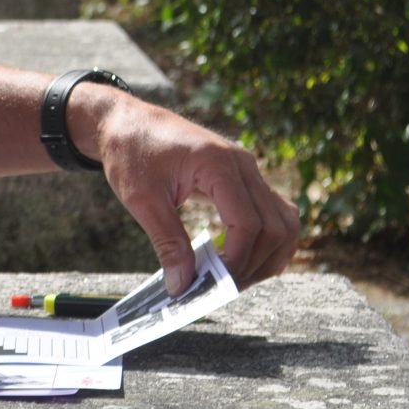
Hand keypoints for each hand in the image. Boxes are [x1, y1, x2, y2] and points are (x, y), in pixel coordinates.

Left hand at [82, 90, 299, 293]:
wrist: (125, 121)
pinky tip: (241, 259)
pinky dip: (265, 240)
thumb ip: (167, 242)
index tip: (211, 284)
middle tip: (222, 288)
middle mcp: (242, 164)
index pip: (248, 223)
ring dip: (268, 255)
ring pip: (284, 221)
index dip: (236, 260)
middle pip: (275, 226)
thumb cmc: (130, 152)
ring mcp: (247, 169)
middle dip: (254, 264)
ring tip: (234, 279)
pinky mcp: (243, 176)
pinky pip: (272, 212)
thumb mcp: (141, 199)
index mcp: (217, 164)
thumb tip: (183, 284)